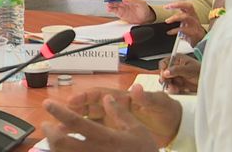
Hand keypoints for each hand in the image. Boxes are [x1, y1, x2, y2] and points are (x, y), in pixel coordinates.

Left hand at [42, 94, 158, 151]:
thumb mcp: (138, 130)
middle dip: (50, 133)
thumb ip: (121, 113)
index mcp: (107, 138)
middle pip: (62, 143)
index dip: (59, 112)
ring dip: (53, 146)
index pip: (77, 123)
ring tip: (52, 138)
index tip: (47, 103)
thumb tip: (107, 98)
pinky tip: (62, 150)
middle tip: (46, 125)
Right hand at [65, 85, 181, 146]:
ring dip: (73, 124)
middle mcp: (114, 108)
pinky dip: (82, 136)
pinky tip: (72, 143)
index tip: (72, 101)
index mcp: (123, 98)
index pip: (99, 95)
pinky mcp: (114, 133)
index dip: (84, 96)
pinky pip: (94, 133)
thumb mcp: (160, 104)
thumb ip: (147, 98)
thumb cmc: (167, 111)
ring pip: (87, 121)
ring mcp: (113, 121)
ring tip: (58, 131)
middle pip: (88, 107)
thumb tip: (137, 89)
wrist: (175, 126)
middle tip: (56, 114)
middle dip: (72, 110)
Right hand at [106, 0, 155, 23]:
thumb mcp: (141, 3)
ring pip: (113, 3)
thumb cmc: (144, 9)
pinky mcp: (119, 12)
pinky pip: (113, 9)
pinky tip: (109, 9)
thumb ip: (134, 0)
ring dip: (110, 3)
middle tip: (110, 0)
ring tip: (109, 5)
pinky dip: (110, 9)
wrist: (144, 18)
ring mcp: (121, 5)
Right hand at [159, 54, 200, 93]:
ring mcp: (176, 76)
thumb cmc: (201, 71)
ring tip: (174, 88)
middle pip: (163, 73)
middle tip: (167, 83)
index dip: (163, 69)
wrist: (210, 82)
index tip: (164, 75)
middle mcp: (175, 68)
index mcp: (177, 60)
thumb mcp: (189, 69)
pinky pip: (171, 87)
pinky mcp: (178, 84)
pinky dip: (172, 90)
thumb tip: (166, 72)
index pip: (164, 63)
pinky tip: (176, 90)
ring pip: (167, 81)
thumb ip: (176, 70)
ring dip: (169, 85)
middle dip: (165, 79)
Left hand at [164, 1, 206, 46]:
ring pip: (185, 17)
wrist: (200, 39)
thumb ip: (179, 15)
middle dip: (178, 5)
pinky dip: (174, 30)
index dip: (176, 3)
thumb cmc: (192, 28)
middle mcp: (193, 16)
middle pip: (188, 7)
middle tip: (169, 7)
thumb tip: (167, 12)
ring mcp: (194, 24)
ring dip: (175, 18)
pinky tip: (169, 32)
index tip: (166, 6)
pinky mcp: (193, 31)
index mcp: (191, 13)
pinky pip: (183, 29)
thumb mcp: (186, 20)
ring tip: (167, 21)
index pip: (186, 5)